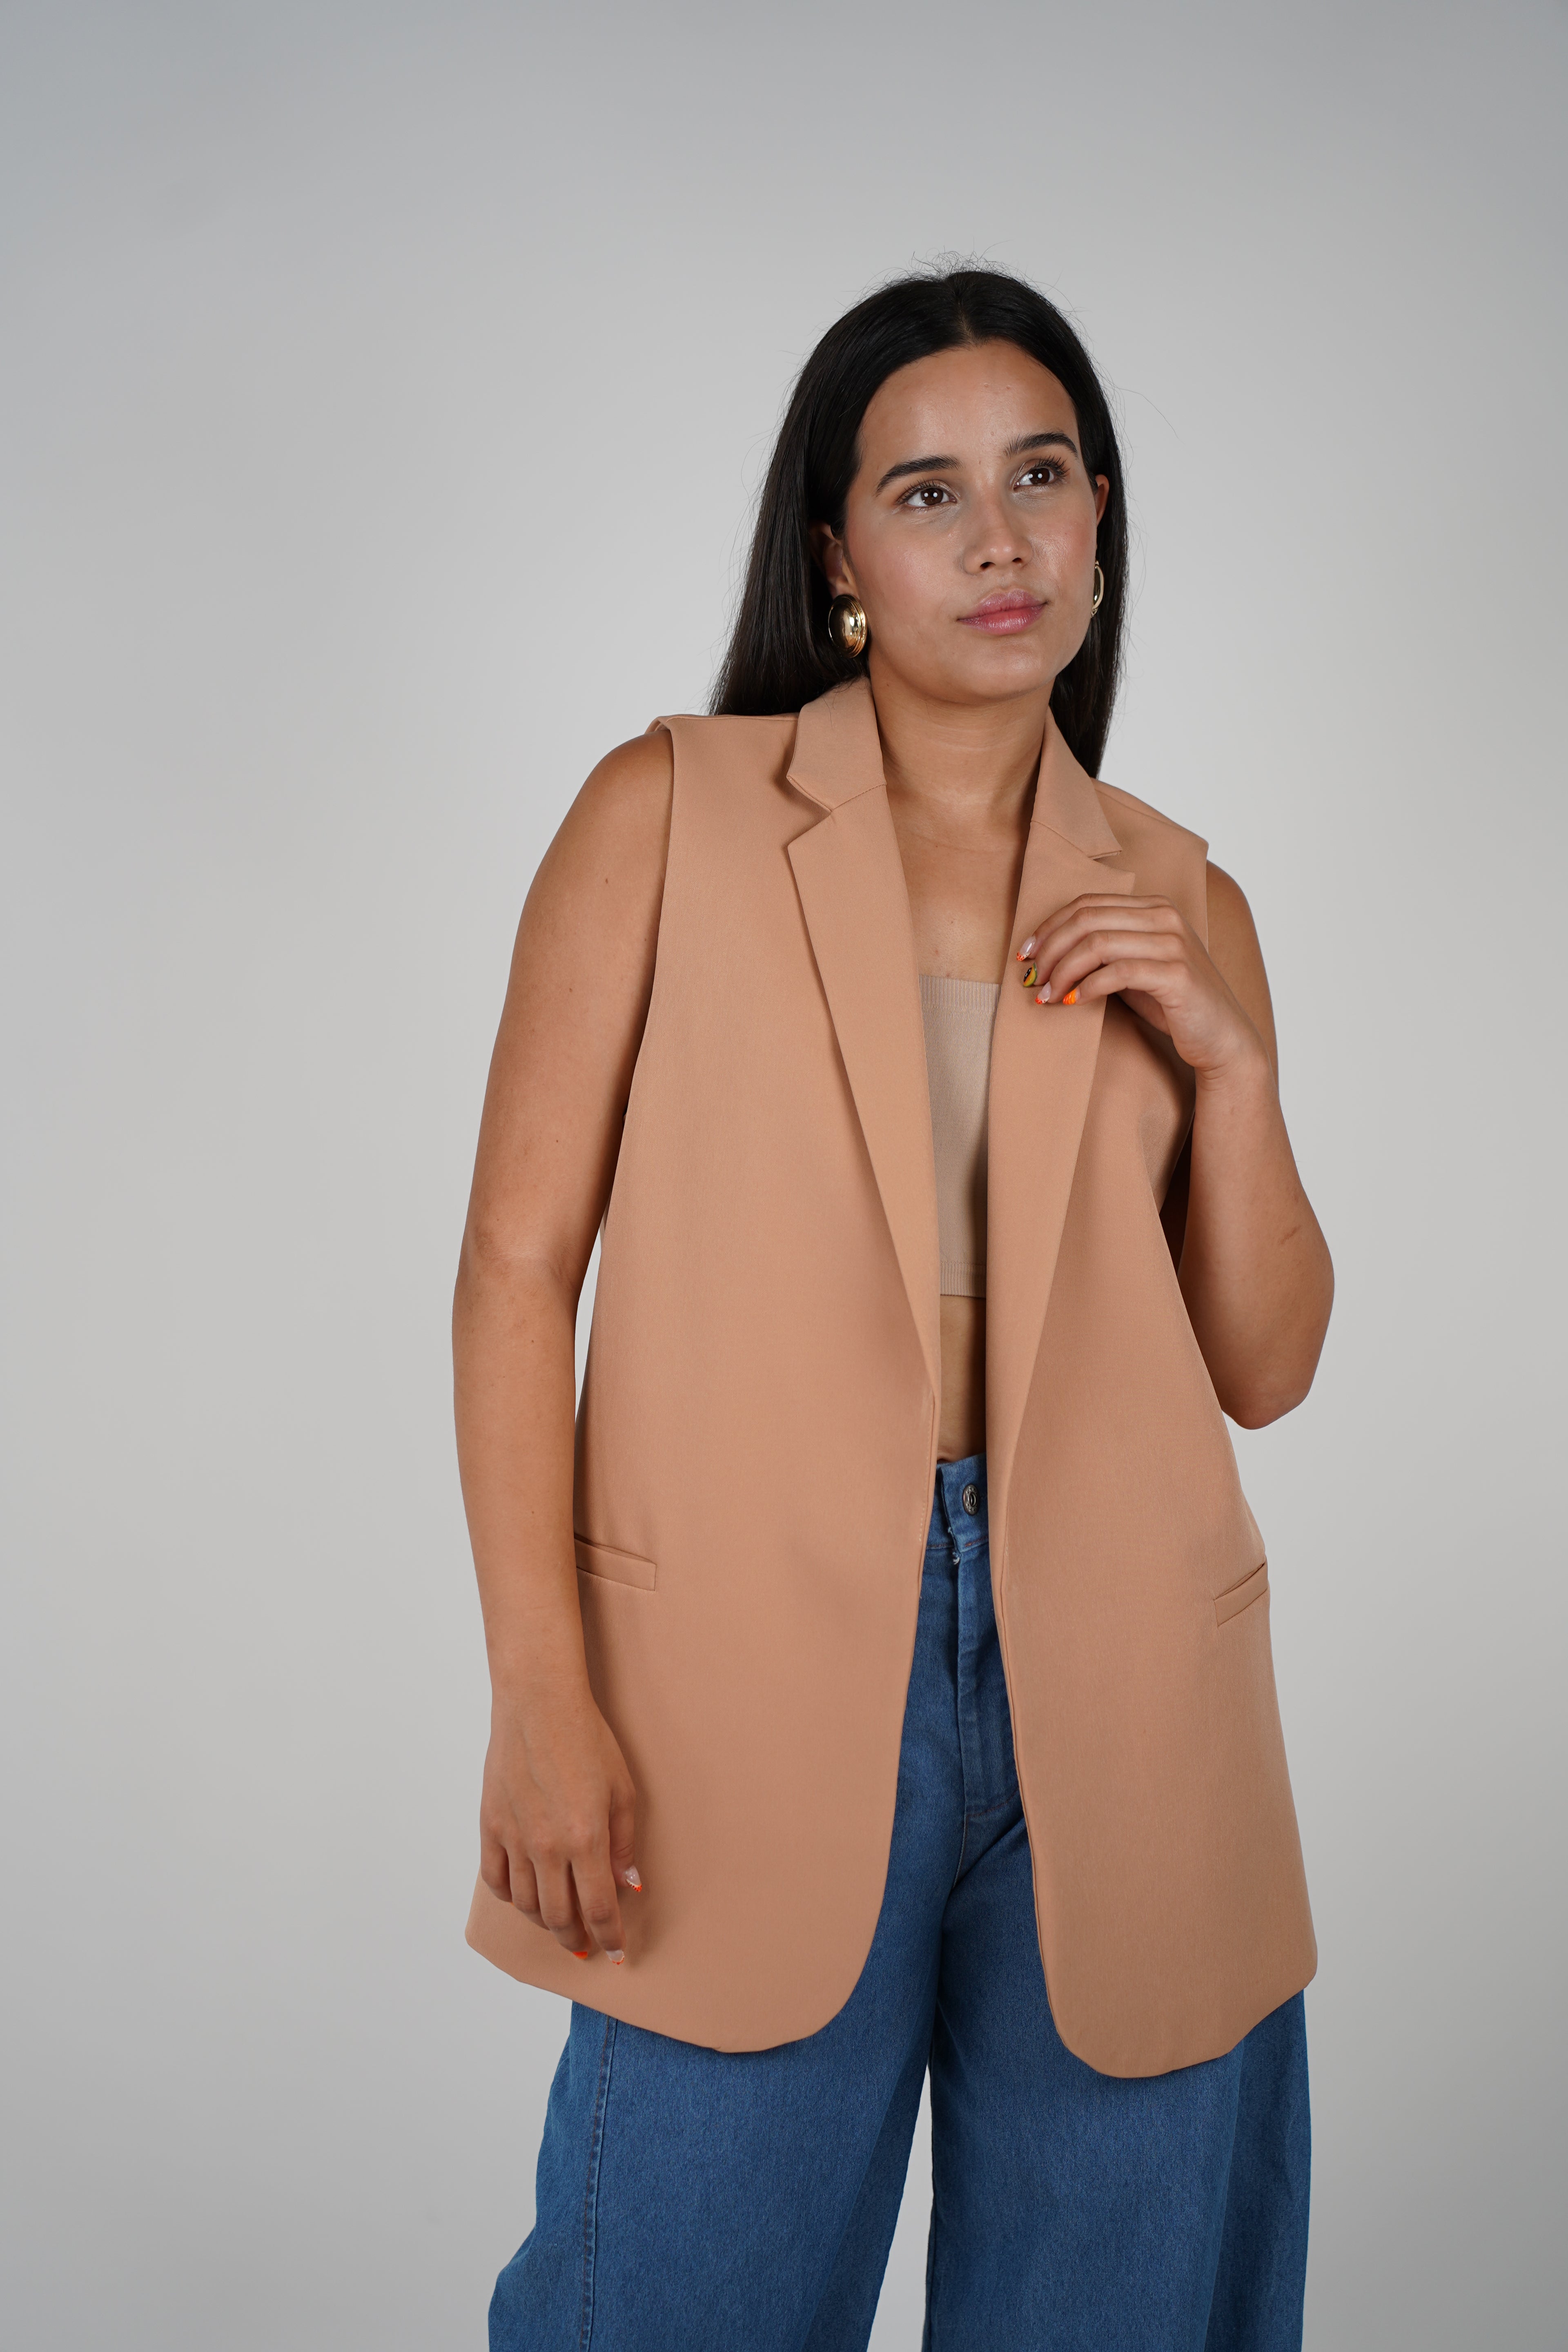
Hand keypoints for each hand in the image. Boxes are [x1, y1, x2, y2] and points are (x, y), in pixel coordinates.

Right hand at [479, 1678, 640, 1963]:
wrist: (539, 1704)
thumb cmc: (587, 1739)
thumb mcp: (623, 1789)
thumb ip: (624, 1843)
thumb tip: (629, 1886)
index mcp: (586, 1838)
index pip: (599, 1909)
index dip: (609, 1938)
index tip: (616, 1954)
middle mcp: (547, 1846)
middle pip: (559, 1917)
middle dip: (576, 1939)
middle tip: (586, 1946)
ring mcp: (514, 1837)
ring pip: (526, 1904)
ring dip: (545, 1922)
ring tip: (559, 1922)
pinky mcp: (490, 1825)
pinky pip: (496, 1879)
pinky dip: (510, 1896)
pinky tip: (525, 1894)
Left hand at [1016, 894, 1267, 1081]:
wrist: (1222, 1037)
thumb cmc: (1173, 1004)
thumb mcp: (1134, 970)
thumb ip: (1104, 954)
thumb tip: (1049, 956)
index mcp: (1154, 907)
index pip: (1087, 904)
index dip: (1049, 927)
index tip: (1025, 954)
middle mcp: (1165, 917)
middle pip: (1087, 919)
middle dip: (1050, 949)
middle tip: (1030, 977)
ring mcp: (1173, 943)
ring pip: (1098, 943)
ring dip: (1062, 971)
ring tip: (1045, 995)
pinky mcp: (1176, 974)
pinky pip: (1118, 972)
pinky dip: (1088, 987)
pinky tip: (1072, 1002)